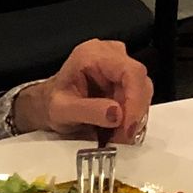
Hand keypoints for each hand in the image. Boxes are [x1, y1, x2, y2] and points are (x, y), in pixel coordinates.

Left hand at [15, 39, 151, 142]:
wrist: (49, 104)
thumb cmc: (52, 103)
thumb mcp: (62, 110)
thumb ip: (87, 111)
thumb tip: (117, 114)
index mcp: (93, 54)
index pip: (130, 71)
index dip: (135, 100)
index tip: (128, 127)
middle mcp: (111, 54)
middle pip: (140, 83)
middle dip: (134, 114)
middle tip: (121, 138)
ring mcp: (121, 66)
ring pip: (143, 93)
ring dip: (133, 119)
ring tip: (115, 137)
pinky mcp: (126, 81)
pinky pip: (139, 100)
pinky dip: (131, 119)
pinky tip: (117, 130)